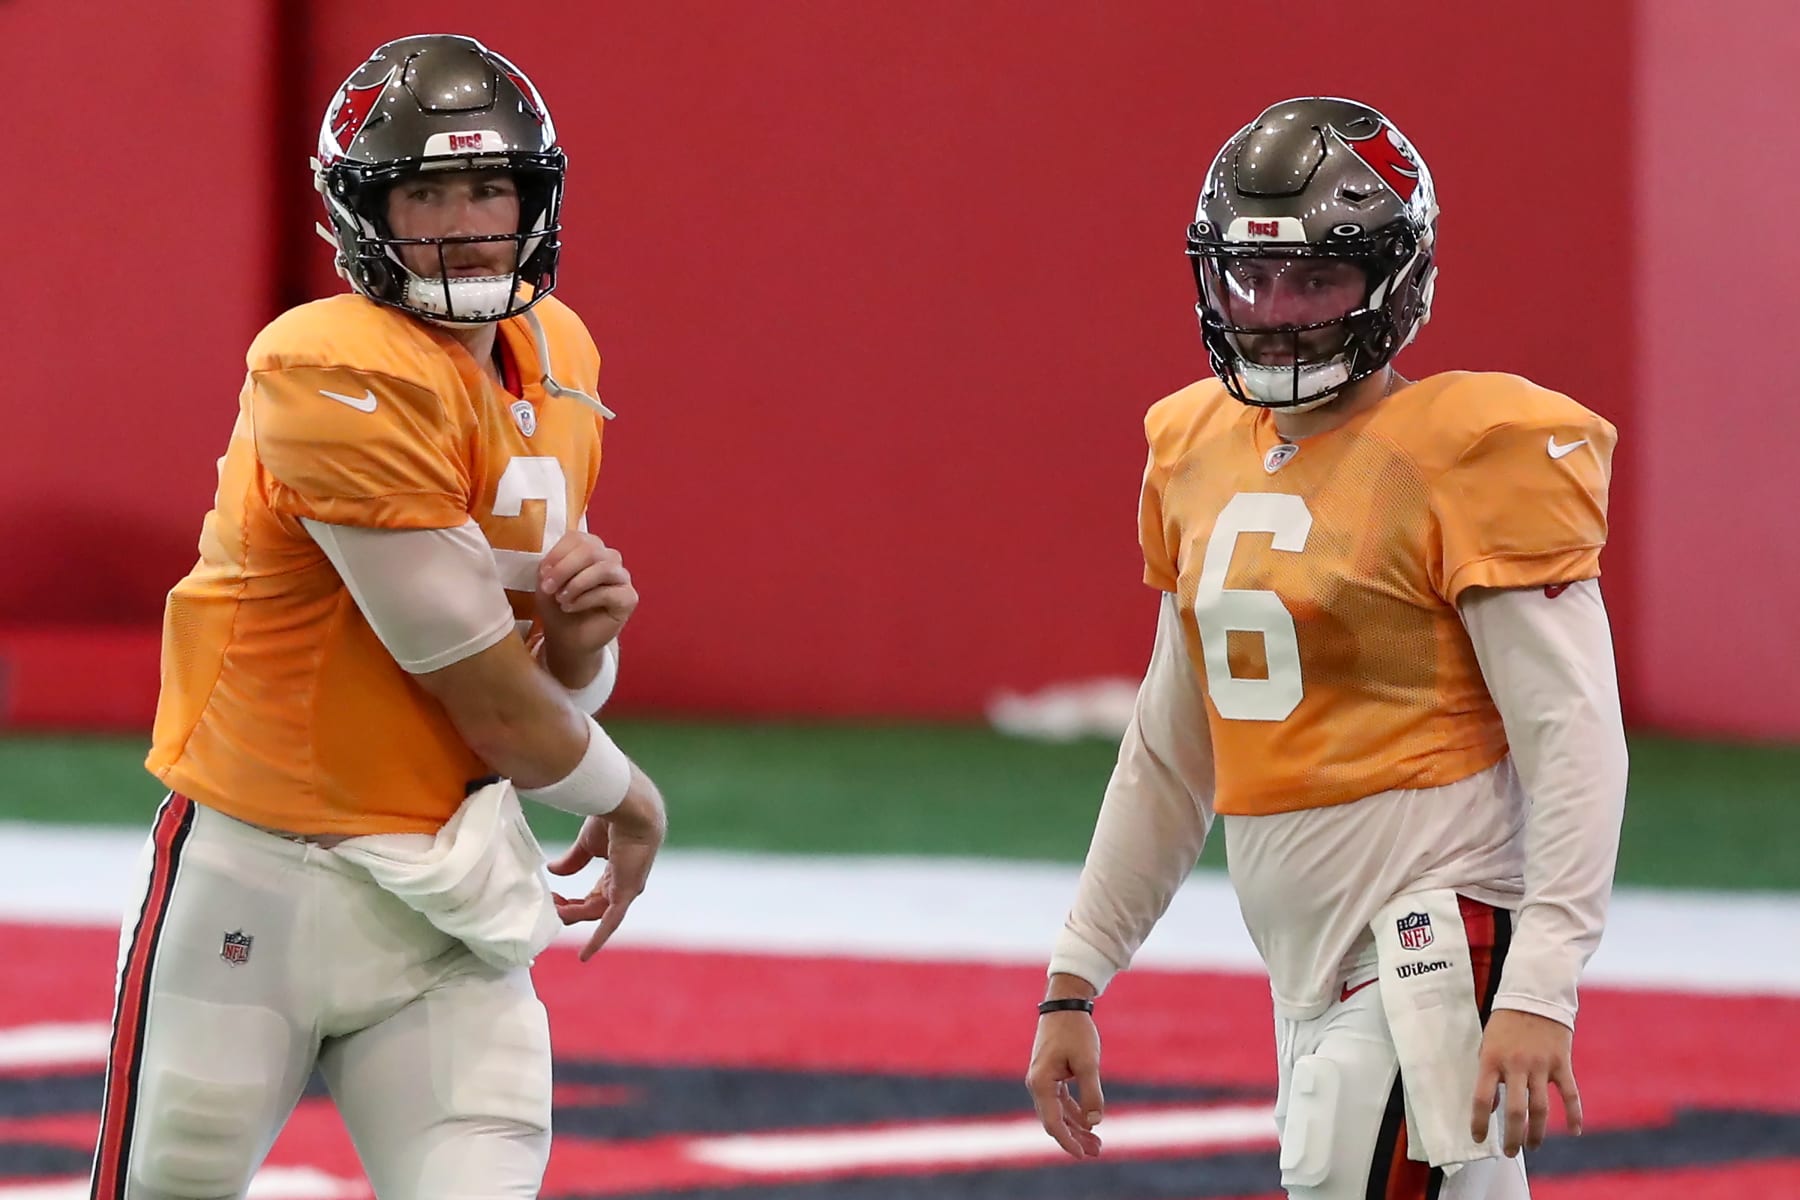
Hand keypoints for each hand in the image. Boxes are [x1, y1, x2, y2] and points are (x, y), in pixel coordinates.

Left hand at [536, 531, 636, 662]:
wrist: (567, 638)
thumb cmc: (558, 607)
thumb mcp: (546, 581)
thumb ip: (550, 565)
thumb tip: (553, 564)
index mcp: (590, 548)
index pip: (578, 538)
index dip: (557, 554)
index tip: (542, 574)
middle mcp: (609, 558)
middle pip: (591, 550)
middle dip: (565, 569)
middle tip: (548, 588)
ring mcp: (621, 577)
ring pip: (603, 568)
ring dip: (577, 584)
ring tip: (561, 599)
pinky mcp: (629, 598)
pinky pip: (609, 592)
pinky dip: (586, 599)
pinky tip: (571, 608)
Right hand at [545, 765, 665, 960]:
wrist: (631, 808)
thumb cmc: (613, 820)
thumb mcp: (587, 845)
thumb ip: (573, 861)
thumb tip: (552, 871)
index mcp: (616, 874)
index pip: (591, 898)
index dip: (570, 903)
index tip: (551, 898)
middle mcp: (622, 886)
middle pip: (591, 909)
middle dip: (569, 910)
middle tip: (548, 906)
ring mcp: (626, 891)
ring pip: (595, 914)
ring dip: (573, 915)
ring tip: (554, 911)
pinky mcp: (626, 893)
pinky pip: (611, 921)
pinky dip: (598, 939)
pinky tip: (585, 955)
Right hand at [1024, 991, 1105, 1159]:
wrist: (1065, 1004)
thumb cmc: (1075, 1031)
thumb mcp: (1088, 1062)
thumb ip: (1091, 1094)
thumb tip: (1094, 1123)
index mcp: (1041, 1083)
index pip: (1053, 1122)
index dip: (1068, 1141)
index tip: (1082, 1155)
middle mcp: (1037, 1084)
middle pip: (1054, 1121)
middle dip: (1075, 1138)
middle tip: (1097, 1152)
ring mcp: (1042, 1080)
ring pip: (1058, 1113)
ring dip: (1076, 1128)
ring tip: (1097, 1143)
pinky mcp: (1050, 1074)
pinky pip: (1061, 1101)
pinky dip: (1074, 1113)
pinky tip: (1089, 1122)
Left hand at [1471, 1008, 1582, 1155]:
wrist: (1535, 995)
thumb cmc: (1506, 1023)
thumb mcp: (1487, 1043)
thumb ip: (1489, 1073)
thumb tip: (1492, 1106)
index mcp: (1491, 1059)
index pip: (1482, 1098)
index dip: (1479, 1121)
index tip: (1478, 1138)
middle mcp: (1516, 1065)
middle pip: (1515, 1111)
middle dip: (1513, 1136)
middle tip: (1509, 1152)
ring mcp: (1540, 1065)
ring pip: (1540, 1108)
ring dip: (1537, 1132)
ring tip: (1532, 1146)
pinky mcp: (1561, 1063)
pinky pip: (1570, 1094)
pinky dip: (1574, 1114)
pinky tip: (1574, 1131)